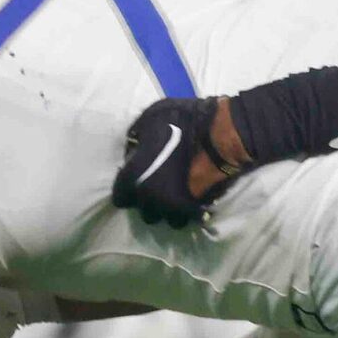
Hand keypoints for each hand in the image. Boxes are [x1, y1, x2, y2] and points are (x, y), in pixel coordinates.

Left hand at [113, 97, 238, 227]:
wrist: (219, 136)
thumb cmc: (183, 123)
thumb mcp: (150, 117)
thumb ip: (136, 136)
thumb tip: (133, 146)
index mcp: (133, 178)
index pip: (119, 199)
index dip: (126, 189)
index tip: (135, 180)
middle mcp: (149, 198)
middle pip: (144, 212)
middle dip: (148, 202)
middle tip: (156, 187)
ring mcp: (172, 207)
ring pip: (166, 220)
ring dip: (168, 211)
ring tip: (174, 197)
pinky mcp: (193, 210)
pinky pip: (187, 219)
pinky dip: (187, 212)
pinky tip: (190, 200)